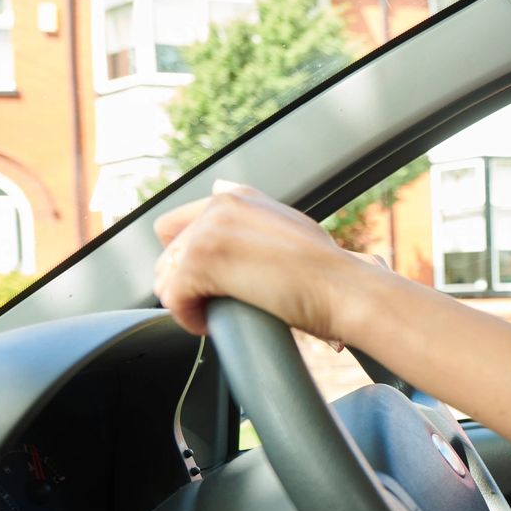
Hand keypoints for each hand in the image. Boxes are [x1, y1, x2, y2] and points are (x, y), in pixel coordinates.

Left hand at [153, 180, 368, 340]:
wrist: (345, 289)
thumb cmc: (329, 271)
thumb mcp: (292, 223)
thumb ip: (256, 207)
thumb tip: (221, 186)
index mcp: (239, 196)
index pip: (179, 225)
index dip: (189, 258)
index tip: (214, 281)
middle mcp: (220, 205)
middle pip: (169, 252)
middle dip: (187, 282)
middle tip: (219, 302)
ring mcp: (209, 231)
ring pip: (166, 275)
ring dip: (187, 300)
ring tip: (217, 313)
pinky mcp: (202, 262)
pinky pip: (172, 298)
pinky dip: (188, 318)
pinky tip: (211, 323)